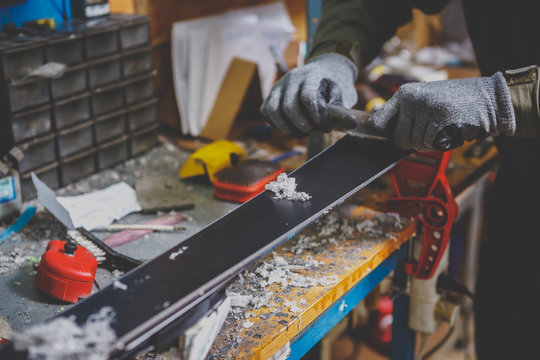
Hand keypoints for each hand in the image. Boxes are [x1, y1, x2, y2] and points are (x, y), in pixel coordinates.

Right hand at [260, 53, 357, 136]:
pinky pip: (267, 113)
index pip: (308, 97)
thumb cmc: (332, 87)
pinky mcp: (270, 96)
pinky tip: (293, 127)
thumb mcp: (342, 95)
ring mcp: (278, 87)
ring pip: (275, 111)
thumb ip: (342, 109)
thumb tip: (350, 123)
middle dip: (305, 125)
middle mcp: (291, 78)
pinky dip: (279, 125)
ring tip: (304, 131)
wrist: (323, 71)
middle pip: (290, 108)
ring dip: (290, 128)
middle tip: (317, 128)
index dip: (317, 116)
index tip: (326, 123)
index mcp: (312, 75)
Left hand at [367, 72, 514, 150]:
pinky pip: (431, 144)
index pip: (378, 121)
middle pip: (398, 138)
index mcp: (405, 94)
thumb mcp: (425, 99)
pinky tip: (451, 130)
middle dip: (413, 142)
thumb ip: (404, 112)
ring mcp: (426, 109)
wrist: (490, 98)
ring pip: (416, 143)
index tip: (379, 140)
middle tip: (430, 131)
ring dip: (430, 143)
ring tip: (443, 127)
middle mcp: (412, 100)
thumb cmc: (456, 102)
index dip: (377, 135)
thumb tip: (376, 128)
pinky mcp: (441, 120)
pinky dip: (441, 143)